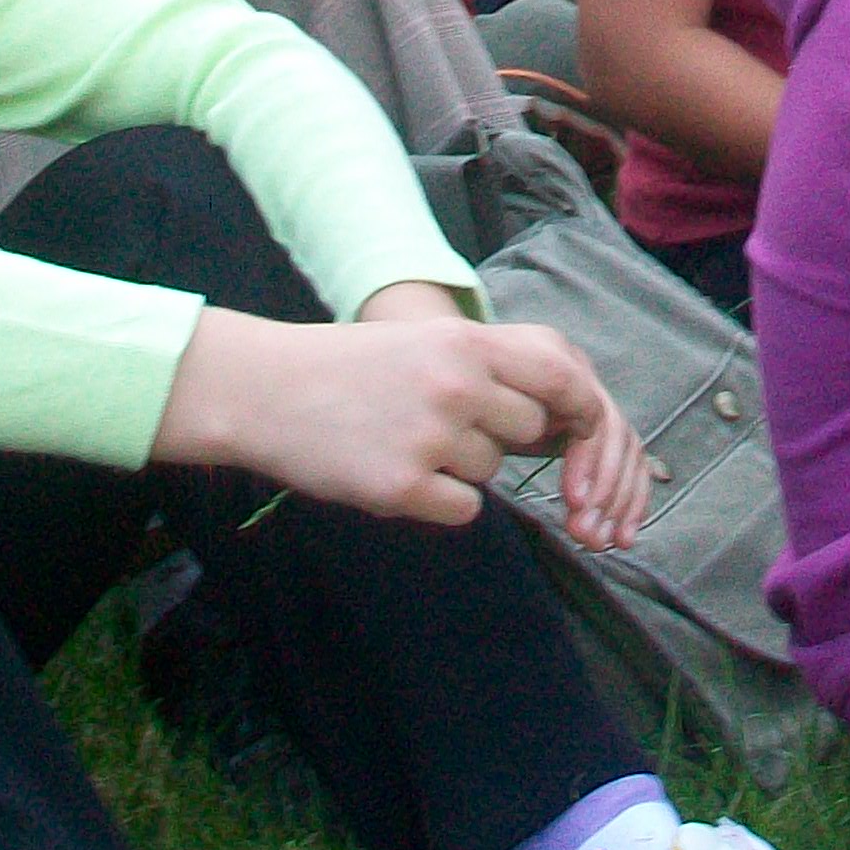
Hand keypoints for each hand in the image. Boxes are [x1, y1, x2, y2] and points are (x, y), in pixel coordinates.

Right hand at [161, 307, 623, 531]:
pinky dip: (438, 500)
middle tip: (443, 424)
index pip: (560, 378)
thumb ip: (488, 363)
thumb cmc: (347, 367)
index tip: (585, 426)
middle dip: (500, 435)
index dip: (581, 407)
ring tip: (402, 438)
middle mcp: (456, 386)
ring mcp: (430, 438)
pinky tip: (394, 471)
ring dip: (460, 466)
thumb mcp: (424, 340)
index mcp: (464, 343)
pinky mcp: (403, 487)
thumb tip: (558, 402)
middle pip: (527, 431)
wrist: (264, 390)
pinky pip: (463, 509)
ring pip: (491, 470)